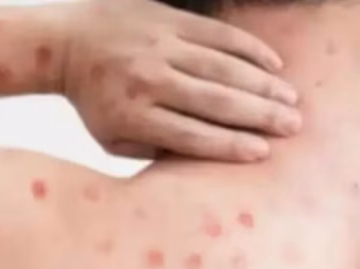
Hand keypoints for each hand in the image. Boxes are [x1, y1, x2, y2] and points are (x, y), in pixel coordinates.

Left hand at [61, 0, 301, 161]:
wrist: (66, 44)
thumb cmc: (95, 100)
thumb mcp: (111, 137)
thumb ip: (152, 150)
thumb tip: (202, 158)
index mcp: (133, 115)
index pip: (191, 134)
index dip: (230, 145)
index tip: (264, 153)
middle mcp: (149, 80)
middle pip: (215, 101)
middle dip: (259, 116)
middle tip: (294, 126)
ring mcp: (159, 46)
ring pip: (223, 66)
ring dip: (262, 84)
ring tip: (291, 100)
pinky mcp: (168, 19)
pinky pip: (218, 34)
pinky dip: (249, 49)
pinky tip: (274, 65)